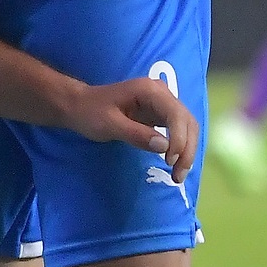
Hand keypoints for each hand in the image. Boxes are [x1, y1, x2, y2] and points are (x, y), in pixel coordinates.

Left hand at [65, 76, 196, 180]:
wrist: (79, 105)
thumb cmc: (90, 112)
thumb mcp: (109, 124)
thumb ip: (136, 134)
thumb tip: (165, 147)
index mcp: (150, 90)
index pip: (176, 114)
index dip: (179, 138)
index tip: (170, 160)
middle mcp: (161, 93)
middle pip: (187, 121)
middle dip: (187, 149)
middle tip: (178, 175)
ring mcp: (163, 103)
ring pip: (187, 127)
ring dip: (187, 151)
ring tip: (178, 175)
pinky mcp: (161, 114)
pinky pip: (179, 131)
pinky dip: (181, 148)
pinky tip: (176, 164)